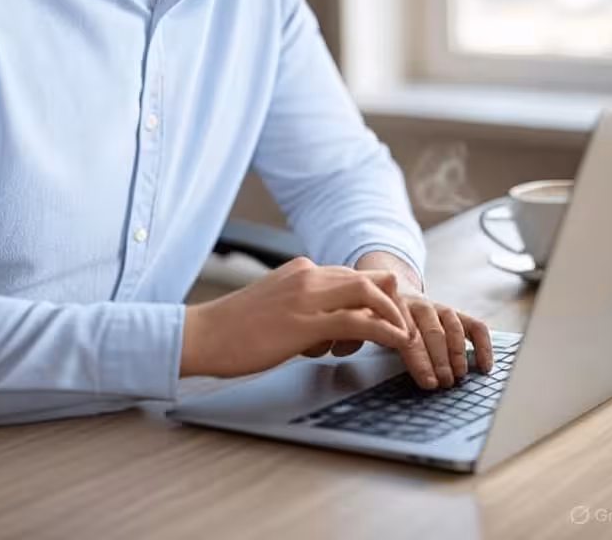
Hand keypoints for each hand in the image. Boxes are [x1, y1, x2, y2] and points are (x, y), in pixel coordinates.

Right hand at [180, 256, 410, 378]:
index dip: (377, 298)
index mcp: (301, 269)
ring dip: (396, 317)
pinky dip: (387, 330)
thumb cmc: (234, 330)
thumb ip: (306, 311)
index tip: (389, 319)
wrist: (204, 335)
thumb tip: (331, 334)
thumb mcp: (277, 309)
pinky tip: (398, 343)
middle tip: (406, 330)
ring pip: (370, 294)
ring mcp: (308, 294)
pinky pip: (360, 320)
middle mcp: (308, 274)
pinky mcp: (306, 320)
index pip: (353, 276)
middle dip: (394, 304)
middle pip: (369, 279)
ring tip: (407, 339)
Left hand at [338, 250, 493, 388]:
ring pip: (450, 322)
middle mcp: (414, 303)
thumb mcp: (353, 318)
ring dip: (457, 350)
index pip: (406, 332)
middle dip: (439, 357)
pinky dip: (481, 343)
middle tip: (444, 383)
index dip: (419, 358)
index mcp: (388, 304)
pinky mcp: (449, 311)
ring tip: (458, 375)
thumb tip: (339, 347)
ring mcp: (434, 306)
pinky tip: (484, 366)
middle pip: (430, 328)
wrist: (379, 282)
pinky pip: (471, 323)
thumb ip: (349, 331)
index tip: (428, 381)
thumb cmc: (366, 310)